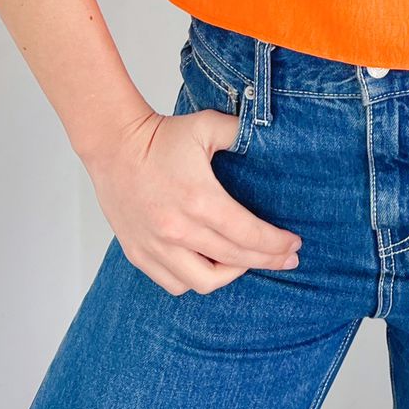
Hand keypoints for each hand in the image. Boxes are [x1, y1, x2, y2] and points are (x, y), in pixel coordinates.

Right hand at [81, 104, 302, 295]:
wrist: (114, 146)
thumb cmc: (161, 136)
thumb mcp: (208, 125)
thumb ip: (241, 132)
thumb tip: (271, 132)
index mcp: (199, 200)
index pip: (248, 235)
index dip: (275, 244)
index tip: (294, 245)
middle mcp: (178, 230)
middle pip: (234, 260)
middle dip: (267, 260)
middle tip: (288, 258)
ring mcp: (156, 246)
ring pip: (204, 281)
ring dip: (232, 274)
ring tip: (248, 261)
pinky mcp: (139, 253)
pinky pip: (174, 283)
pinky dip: (196, 279)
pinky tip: (211, 266)